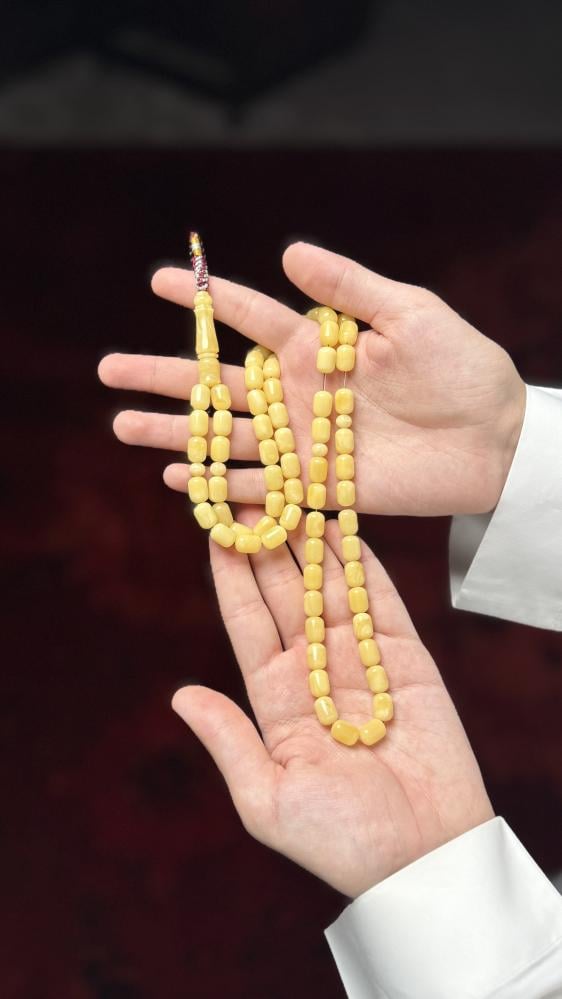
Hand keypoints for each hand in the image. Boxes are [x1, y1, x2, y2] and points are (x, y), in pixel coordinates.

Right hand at [98, 242, 525, 516]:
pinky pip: (262, 488)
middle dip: (165, 377)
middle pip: (221, 385)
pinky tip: (179, 477)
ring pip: (229, 437)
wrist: (495, 437)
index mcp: (319, 345)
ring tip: (122, 426)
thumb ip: (349, 288)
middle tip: (109, 371)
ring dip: (176, 433)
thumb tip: (289, 252)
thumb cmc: (461, 365)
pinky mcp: (321, 486)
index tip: (158, 280)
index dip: (206, 301)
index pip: (250, 318)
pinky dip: (221, 487)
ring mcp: (307, 443)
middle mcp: (302, 393)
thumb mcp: (409, 312)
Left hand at [171, 516, 493, 898]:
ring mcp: (361, 662)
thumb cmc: (340, 840)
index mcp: (277, 700)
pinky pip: (380, 601)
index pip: (248, 623)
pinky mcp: (406, 659)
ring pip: (330, 587)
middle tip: (252, 490)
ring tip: (292, 493)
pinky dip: (364, 564)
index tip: (213, 530)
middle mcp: (315, 672)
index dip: (231, 576)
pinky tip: (345, 527)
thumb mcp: (267, 799)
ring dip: (311, 542)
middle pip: (286, 593)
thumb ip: (229, 740)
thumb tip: (180, 695)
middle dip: (266, 543)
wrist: (424, 857)